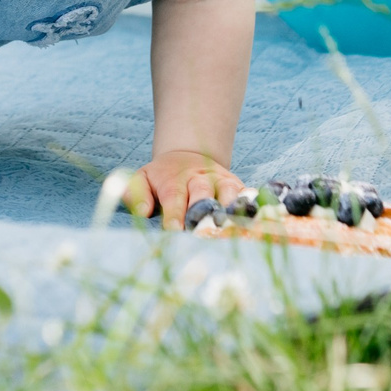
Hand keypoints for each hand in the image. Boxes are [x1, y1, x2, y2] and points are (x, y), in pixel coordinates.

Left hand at [124, 149, 243, 230]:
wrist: (187, 156)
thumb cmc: (162, 177)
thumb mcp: (143, 178)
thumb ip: (137, 193)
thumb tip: (142, 211)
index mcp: (174, 179)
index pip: (174, 196)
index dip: (175, 214)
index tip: (174, 231)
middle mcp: (199, 178)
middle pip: (202, 193)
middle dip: (203, 213)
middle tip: (203, 234)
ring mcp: (220, 180)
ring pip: (228, 192)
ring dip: (229, 211)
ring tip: (230, 230)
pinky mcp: (236, 184)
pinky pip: (246, 195)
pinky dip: (250, 207)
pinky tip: (254, 222)